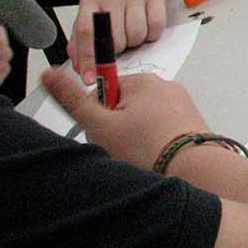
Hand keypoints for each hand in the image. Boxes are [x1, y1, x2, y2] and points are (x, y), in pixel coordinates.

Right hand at [41, 68, 209, 168]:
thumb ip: (73, 100)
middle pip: (124, 107)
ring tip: (142, 155)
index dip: (97, 114)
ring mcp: (182, 106)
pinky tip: (156, 157)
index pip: (104, 90)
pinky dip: (156, 144)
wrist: (197, 172)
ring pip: (144, 122)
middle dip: (117, 128)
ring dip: (137, 138)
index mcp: (143, 81)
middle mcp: (166, 88)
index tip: (102, 129)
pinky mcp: (191, 124)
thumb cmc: (150, 149)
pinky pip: (164, 132)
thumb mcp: (100, 125)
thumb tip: (50, 76)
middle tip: (122, 147)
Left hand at [70, 0, 168, 81]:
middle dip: (118, 49)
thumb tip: (78, 64)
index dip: (87, 58)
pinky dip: (152, 34)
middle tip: (119, 41)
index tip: (90, 77)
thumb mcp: (91, 9)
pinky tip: (146, 25)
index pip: (85, 32)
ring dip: (136, 41)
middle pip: (115, 38)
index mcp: (90, 0)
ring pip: (137, 35)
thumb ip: (81, 37)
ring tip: (132, 31)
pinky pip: (156, 28)